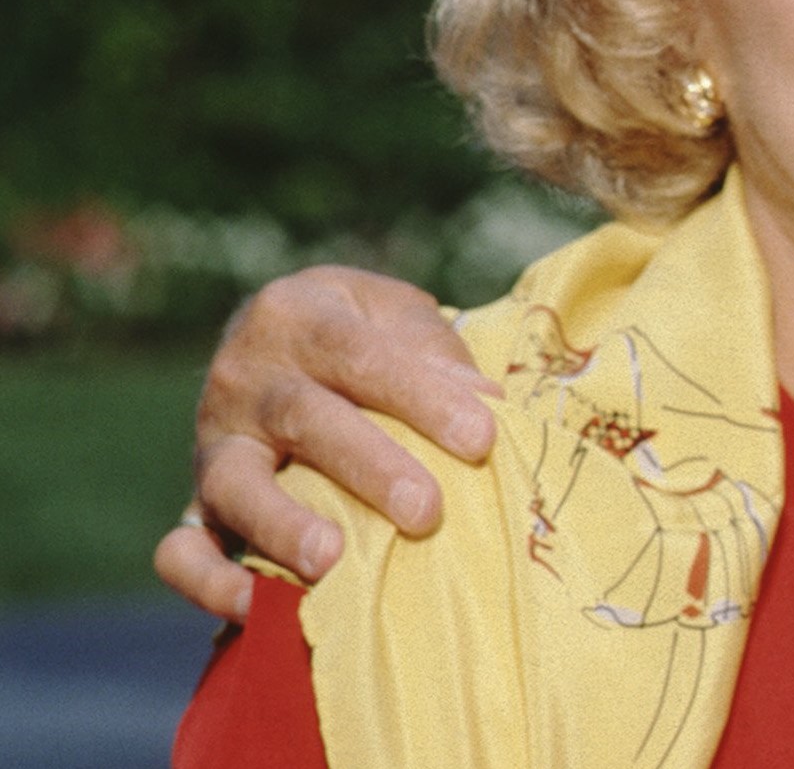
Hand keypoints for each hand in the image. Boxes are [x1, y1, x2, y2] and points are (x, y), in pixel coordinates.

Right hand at [153, 267, 500, 620]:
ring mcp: (212, 441)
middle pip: (305, 418)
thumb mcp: (395, 314)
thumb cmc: (360, 329)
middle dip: (369, 467)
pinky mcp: (195, 502)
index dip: (422, 398)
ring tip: (331, 563)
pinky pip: (181, 550)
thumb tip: (485, 403)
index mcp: (296, 314)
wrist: (278, 337)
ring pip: (234, 484)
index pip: (361, 355)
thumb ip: (434, 354)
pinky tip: (260, 606)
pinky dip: (212, 582)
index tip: (481, 441)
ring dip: (282, 527)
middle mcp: (244, 375)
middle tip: (425, 512)